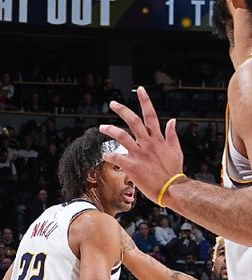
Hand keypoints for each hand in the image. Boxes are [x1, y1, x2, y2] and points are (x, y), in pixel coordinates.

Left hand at [99, 86, 183, 203]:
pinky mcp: (132, 165)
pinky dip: (109, 155)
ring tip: (102, 127)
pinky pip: (116, 156)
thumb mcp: (176, 150)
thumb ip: (172, 134)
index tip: (140, 89)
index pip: (151, 115)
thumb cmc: (174, 172)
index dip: (146, 101)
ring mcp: (139, 153)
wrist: (174, 190)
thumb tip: (172, 120)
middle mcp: (148, 143)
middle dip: (122, 110)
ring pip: (121, 135)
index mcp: (158, 139)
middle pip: (133, 121)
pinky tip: (106, 155)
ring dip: (110, 129)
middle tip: (112, 103)